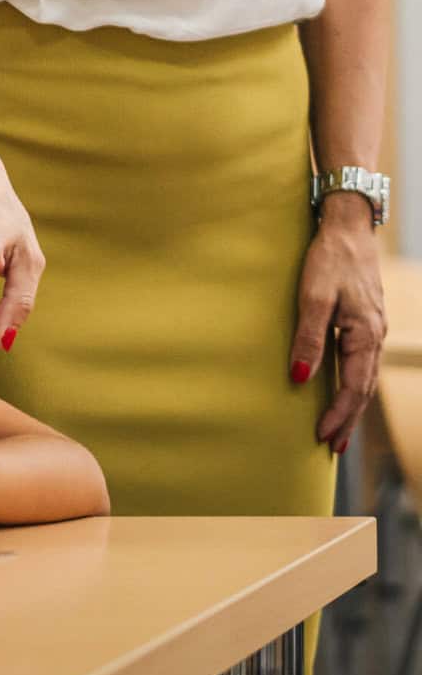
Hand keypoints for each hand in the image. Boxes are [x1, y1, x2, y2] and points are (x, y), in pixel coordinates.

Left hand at [293, 206, 384, 455]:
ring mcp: (372, 329)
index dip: (337, 415)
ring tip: (337, 428)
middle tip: (332, 447)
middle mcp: (374, 337)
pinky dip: (353, 382)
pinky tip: (342, 389)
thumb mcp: (314, 297)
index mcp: (366, 335)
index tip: (321, 437)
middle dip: (347, 419)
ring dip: (351, 404)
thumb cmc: (329, 259)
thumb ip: (309, 338)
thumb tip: (300, 378)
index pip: (353, 388)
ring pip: (364, 377)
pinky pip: (361, 362)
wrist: (347, 227)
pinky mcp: (364, 321)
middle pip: (362, 389)